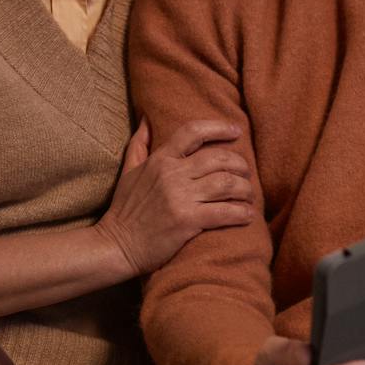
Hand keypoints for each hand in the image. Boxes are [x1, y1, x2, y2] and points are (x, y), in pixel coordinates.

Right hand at [94, 118, 253, 275]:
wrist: (116, 245)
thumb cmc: (124, 210)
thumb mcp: (127, 171)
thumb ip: (139, 144)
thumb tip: (146, 119)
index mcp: (160, 160)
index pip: (193, 132)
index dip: (219, 128)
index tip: (236, 131)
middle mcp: (171, 174)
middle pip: (218, 158)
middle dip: (240, 165)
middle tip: (246, 174)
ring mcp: (180, 197)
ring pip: (227, 183)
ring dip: (245, 189)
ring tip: (248, 196)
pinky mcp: (188, 221)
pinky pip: (225, 212)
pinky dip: (242, 213)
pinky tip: (247, 216)